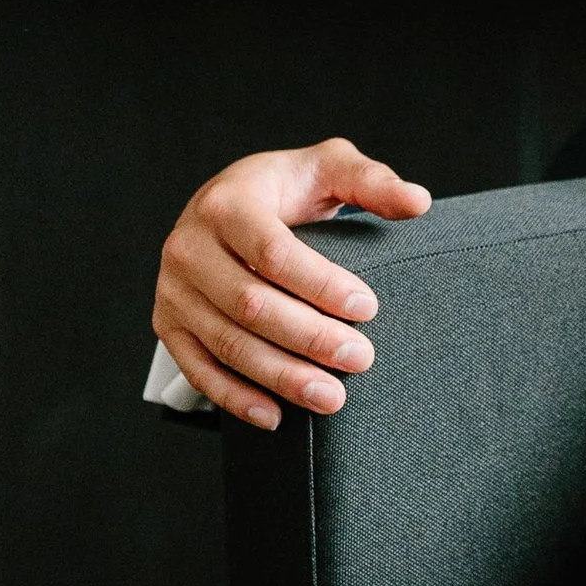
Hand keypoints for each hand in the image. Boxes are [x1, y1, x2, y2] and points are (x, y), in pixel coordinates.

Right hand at [152, 137, 431, 429]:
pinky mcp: (169, 324)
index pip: (273, 252)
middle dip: (310, 337)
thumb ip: (372, 181)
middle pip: (250, 304)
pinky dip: (236, 398)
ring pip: (228, 343)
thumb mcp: (327, 168)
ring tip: (332, 398)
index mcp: (226, 204)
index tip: (368, 308)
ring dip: (281, 376)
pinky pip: (199, 369)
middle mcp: (188, 246)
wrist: (226, 206)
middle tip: (361, 359)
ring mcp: (173, 290)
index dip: (321, 284)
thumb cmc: (285, 190)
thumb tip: (417, 202)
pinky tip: (277, 416)